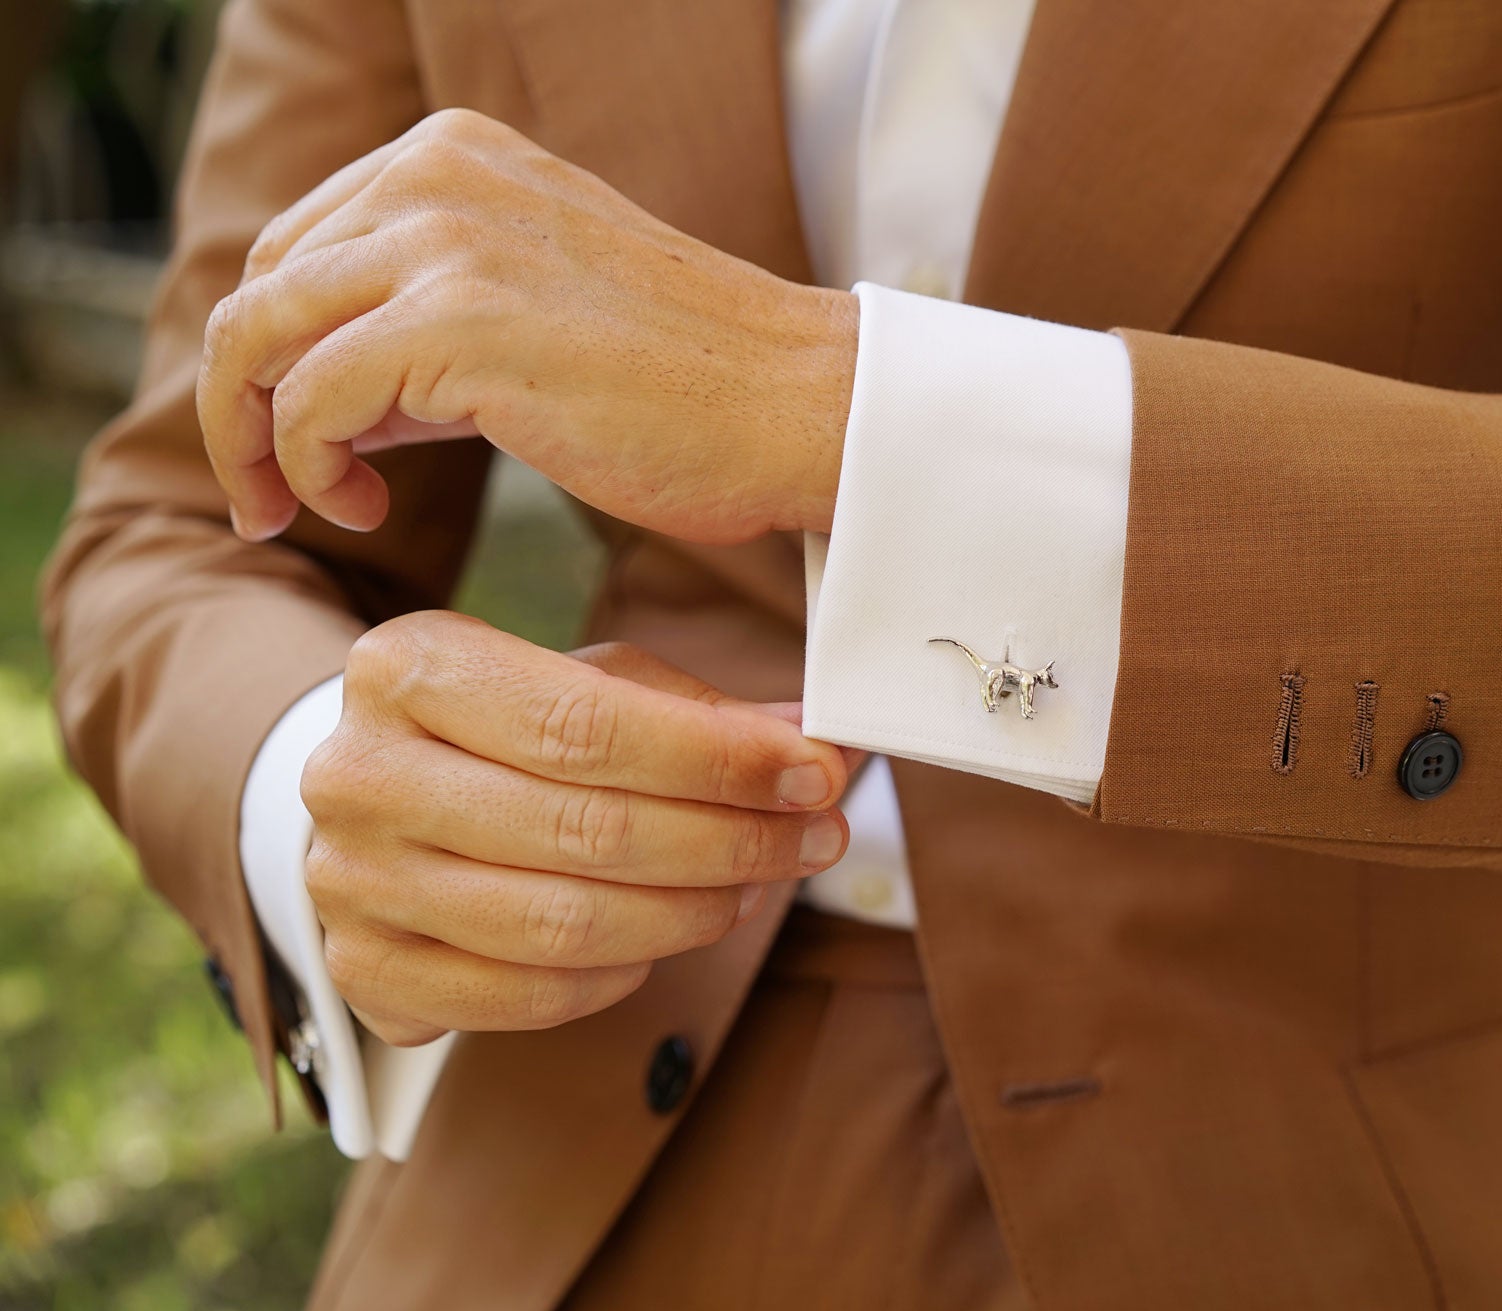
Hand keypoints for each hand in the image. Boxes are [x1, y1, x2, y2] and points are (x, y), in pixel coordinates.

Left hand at [198, 107, 855, 544]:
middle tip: (278, 498)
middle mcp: (435, 172)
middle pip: (262, 289)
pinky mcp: (456, 321)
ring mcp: (444, 238)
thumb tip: (318, 397)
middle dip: (245, 404)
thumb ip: (425, 326)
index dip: (275, 356)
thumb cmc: (693, 386)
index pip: (296, 249)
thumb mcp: (535, 314)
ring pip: (257, 337)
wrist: (800, 407)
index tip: (301, 446)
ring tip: (305, 510)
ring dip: (255, 442)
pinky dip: (309, 469)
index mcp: (454, 154)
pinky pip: (310, 400)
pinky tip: (365, 506)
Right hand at [300, 611, 856, 1045]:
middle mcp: (359, 773)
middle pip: (585, 829)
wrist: (377, 796)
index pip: (588, 725)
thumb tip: (820, 744)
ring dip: (690, 913)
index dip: (719, 759)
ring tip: (754, 886)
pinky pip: (528, 995)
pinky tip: (660, 940)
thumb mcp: (585, 680)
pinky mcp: (366, 971)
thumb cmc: (503, 727)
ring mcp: (351, 881)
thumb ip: (698, 710)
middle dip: (730, 839)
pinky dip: (618, 974)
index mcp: (410, 666)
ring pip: (562, 924)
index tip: (816, 773)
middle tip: (816, 836)